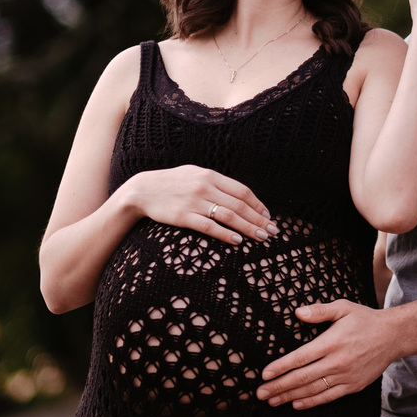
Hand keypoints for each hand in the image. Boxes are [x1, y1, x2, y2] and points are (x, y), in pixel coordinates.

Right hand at [121, 164, 279, 245]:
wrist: (142, 190)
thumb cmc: (172, 183)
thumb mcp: (195, 174)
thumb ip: (215, 183)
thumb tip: (239, 195)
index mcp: (211, 175)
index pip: (242, 191)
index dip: (258, 205)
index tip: (268, 217)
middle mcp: (205, 187)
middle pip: (239, 205)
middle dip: (259, 220)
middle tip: (273, 231)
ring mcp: (194, 202)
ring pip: (229, 216)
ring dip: (248, 228)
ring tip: (262, 238)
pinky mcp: (183, 217)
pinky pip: (209, 227)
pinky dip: (226, 234)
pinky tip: (238, 241)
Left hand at [257, 300, 401, 408]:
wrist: (393, 337)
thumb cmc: (365, 320)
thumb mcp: (343, 308)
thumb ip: (319, 311)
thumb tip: (298, 312)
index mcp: (332, 342)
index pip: (300, 357)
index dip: (281, 367)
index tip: (265, 374)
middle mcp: (337, 361)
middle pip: (302, 377)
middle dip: (279, 386)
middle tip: (260, 393)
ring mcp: (346, 376)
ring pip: (313, 389)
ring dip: (290, 396)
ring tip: (272, 401)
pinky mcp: (353, 385)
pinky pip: (328, 396)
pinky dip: (311, 401)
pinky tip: (297, 404)